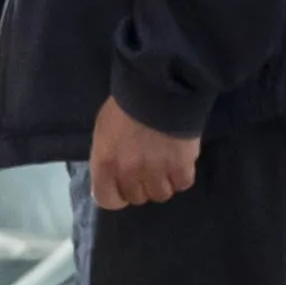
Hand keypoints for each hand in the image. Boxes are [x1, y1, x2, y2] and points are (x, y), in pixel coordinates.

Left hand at [85, 95, 200, 209]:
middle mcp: (129, 173)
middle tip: (147, 166)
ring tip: (165, 162)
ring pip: (161, 194)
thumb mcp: (104, 130)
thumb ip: (106, 157)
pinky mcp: (181, 167)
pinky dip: (182, 175)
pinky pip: (182, 184)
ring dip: (163, 181)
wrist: (158, 84)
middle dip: (141, 185)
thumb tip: (109, 176)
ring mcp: (156, 172)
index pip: (107, 200)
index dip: (116, 194)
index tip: (123, 185)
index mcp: (105, 163)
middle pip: (137, 197)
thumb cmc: (126, 104)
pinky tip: (179, 160)